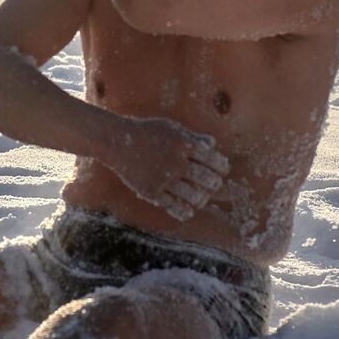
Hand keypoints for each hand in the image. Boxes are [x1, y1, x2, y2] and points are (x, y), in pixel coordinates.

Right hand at [102, 115, 229, 221]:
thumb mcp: (171, 128)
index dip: (221, 167)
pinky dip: (184, 211)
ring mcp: (164, 179)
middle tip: (214, 185)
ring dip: (201, 199)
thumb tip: (213, 144)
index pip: (213, 160)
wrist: (117, 141)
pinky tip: (188, 211)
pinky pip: (173, 206)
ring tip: (201, 198)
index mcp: (184, 145)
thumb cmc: (146, 132)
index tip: (222, 170)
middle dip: (214, 184)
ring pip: (193, 196)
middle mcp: (176, 162)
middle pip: (206, 179)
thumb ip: (192, 136)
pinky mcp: (152, 191)